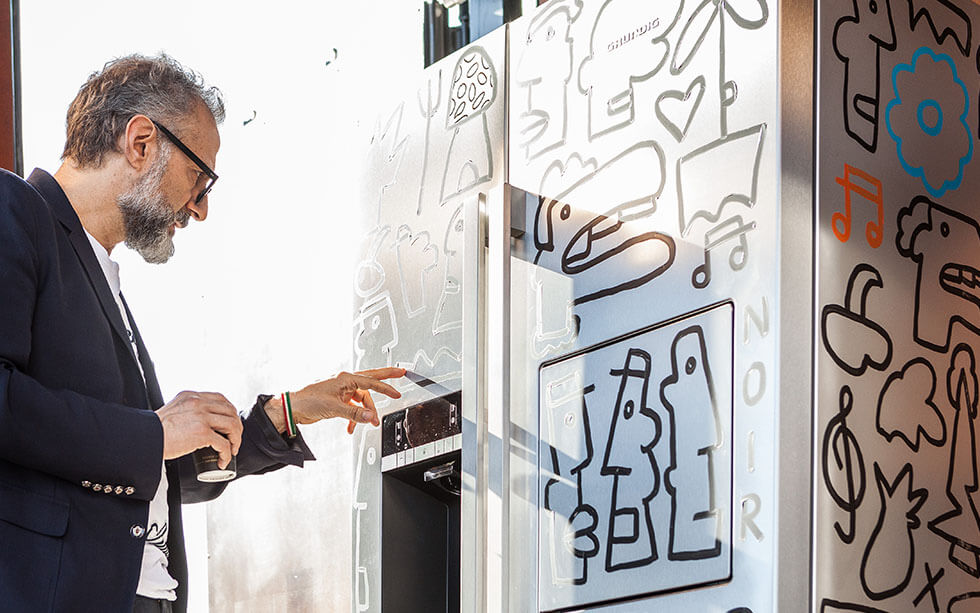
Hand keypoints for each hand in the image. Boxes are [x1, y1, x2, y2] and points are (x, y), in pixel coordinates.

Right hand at [155, 391, 242, 468]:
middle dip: (236, 427)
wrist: (143, 439)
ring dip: (236, 440)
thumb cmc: (153, 432)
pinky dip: (227, 453)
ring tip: (231, 451)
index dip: (230, 412)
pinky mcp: (201, 432)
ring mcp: (201, 416)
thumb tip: (197, 424)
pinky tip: (223, 461)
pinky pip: (224, 443)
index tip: (230, 424)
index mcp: (191, 396)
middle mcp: (198, 403)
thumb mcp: (172, 412)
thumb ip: (186, 412)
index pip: (220, 398)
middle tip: (234, 440)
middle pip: (230, 411)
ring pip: (231, 425)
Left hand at [284, 368, 405, 428]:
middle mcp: (344, 382)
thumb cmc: (307, 401)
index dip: (385, 387)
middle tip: (400, 373)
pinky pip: (352, 406)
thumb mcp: (334, 408)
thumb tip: (371, 417)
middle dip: (385, 379)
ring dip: (366, 411)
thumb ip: (355, 414)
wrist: (292, 407)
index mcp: (344, 379)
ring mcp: (341, 390)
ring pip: (361, 398)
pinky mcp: (337, 399)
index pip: (370, 381)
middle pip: (370, 379)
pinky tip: (352, 427)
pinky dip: (355, 416)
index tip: (396, 393)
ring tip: (370, 422)